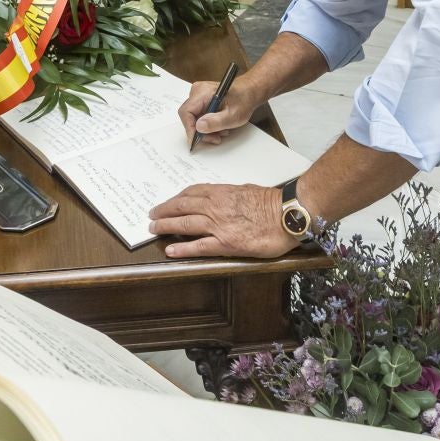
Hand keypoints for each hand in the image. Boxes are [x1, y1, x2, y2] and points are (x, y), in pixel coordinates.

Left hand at [149, 183, 297, 258]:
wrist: (287, 214)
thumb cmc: (272, 202)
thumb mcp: (247, 190)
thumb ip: (231, 194)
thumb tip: (224, 196)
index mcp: (221, 193)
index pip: (191, 193)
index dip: (176, 198)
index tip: (168, 202)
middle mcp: (215, 207)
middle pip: (182, 207)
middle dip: (164, 211)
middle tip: (152, 215)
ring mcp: (218, 226)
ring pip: (184, 224)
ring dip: (166, 226)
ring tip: (153, 229)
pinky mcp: (226, 244)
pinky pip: (198, 246)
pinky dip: (182, 249)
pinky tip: (170, 250)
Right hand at [177, 76, 262, 147]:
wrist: (249, 93)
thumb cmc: (243, 100)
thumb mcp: (233, 115)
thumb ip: (216, 122)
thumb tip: (199, 127)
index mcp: (203, 92)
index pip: (186, 112)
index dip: (190, 128)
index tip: (195, 140)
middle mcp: (198, 92)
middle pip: (189, 117)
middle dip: (201, 131)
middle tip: (214, 138)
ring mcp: (198, 96)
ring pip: (194, 118)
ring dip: (206, 129)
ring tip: (221, 131)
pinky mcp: (201, 100)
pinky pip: (198, 116)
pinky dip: (207, 124)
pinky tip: (218, 126)